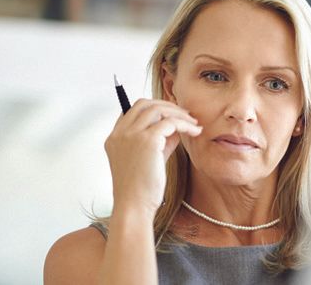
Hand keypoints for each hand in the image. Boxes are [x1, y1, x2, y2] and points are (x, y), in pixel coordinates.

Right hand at [104, 98, 201, 216]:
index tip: (172, 115)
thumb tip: (177, 126)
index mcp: (114, 138)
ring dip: (178, 114)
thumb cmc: (142, 189)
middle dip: (167, 106)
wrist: (134, 206)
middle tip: (186, 115)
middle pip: (144, 104)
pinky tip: (195, 132)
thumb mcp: (150, 159)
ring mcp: (131, 135)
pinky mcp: (147, 140)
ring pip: (158, 109)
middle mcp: (120, 133)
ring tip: (193, 125)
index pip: (132, 110)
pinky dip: (185, 124)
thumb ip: (160, 141)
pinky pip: (171, 122)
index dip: (154, 108)